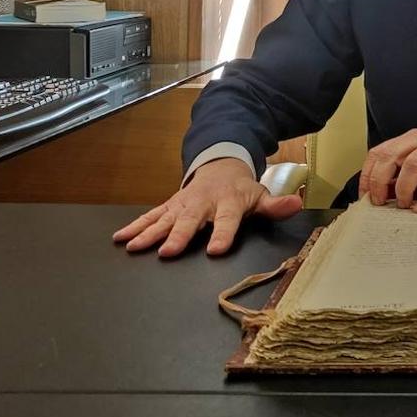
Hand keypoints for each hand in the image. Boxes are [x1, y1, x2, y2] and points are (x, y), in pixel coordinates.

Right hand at [112, 158, 302, 257]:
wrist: (221, 165)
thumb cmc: (242, 189)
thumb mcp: (261, 195)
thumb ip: (276, 205)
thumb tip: (295, 204)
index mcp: (229, 202)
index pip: (227, 220)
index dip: (222, 234)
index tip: (215, 250)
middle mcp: (203, 202)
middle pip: (191, 220)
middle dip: (178, 235)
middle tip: (167, 252)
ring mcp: (184, 203)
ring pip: (166, 218)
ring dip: (149, 232)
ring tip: (134, 246)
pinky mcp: (170, 205)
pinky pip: (152, 215)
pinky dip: (136, 226)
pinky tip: (122, 238)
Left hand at [360, 125, 416, 212]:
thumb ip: (406, 180)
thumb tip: (380, 196)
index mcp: (414, 138)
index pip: (380, 151)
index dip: (368, 174)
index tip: (365, 196)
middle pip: (391, 155)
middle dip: (380, 181)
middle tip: (380, 203)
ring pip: (414, 164)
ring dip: (404, 188)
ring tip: (404, 205)